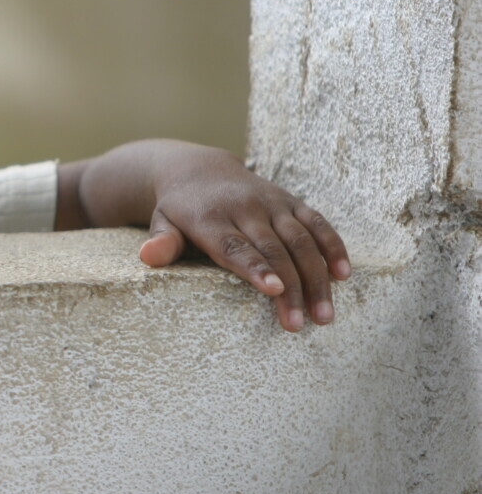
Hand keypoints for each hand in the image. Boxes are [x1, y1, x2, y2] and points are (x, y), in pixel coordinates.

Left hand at [137, 147, 348, 331]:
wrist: (199, 169)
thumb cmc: (179, 209)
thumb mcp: (161, 222)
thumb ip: (161, 241)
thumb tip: (149, 257)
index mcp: (210, 217)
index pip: (235, 246)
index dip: (255, 268)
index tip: (274, 290)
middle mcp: (244, 207)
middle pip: (272, 250)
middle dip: (290, 288)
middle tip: (300, 325)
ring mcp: (271, 202)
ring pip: (300, 240)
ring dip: (317, 278)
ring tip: (325, 316)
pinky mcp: (291, 200)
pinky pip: (317, 223)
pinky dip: (333, 246)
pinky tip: (344, 275)